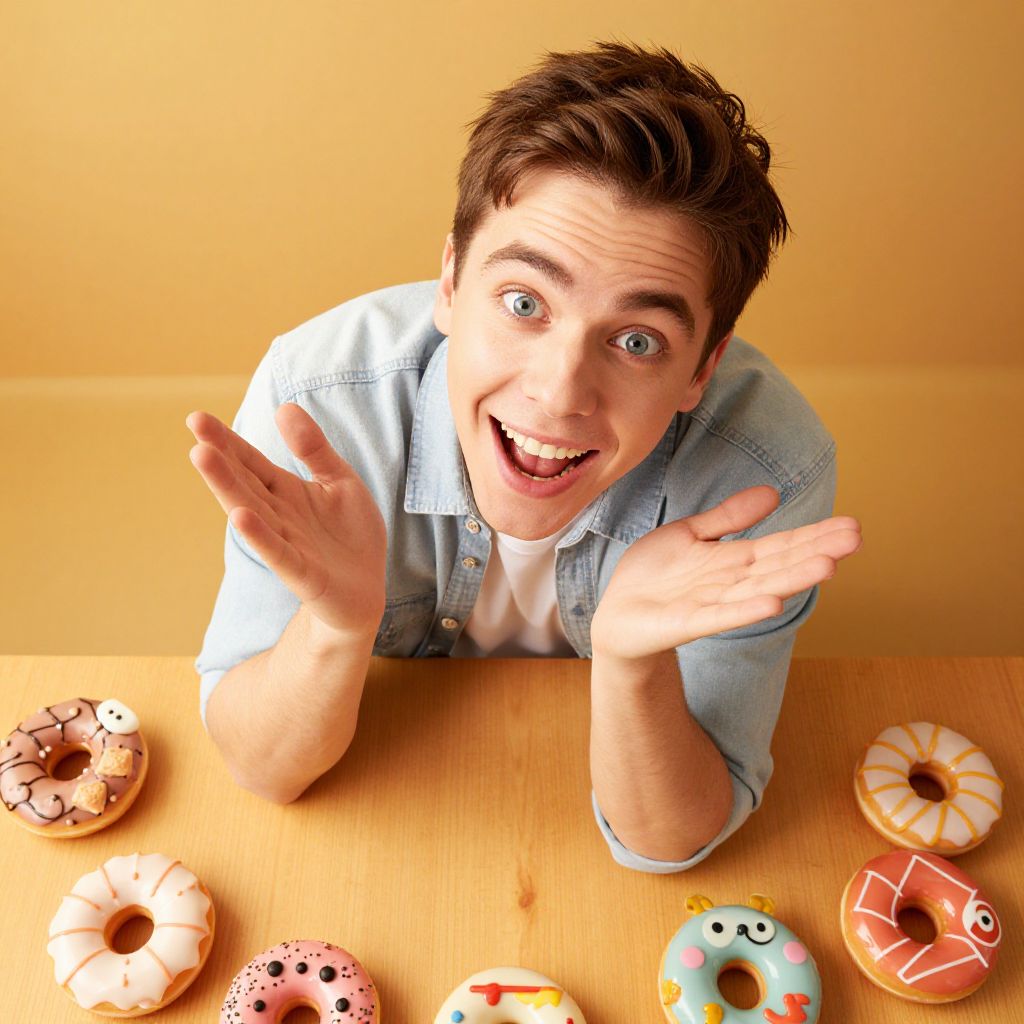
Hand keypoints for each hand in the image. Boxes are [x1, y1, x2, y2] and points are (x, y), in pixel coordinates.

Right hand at [186, 404, 386, 637]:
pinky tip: (240, 517)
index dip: (226, 440)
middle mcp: (278, 515)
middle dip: (220, 456)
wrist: (366, 590)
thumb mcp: (340, 480)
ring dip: (228, 487)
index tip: (196, 417)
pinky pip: (278, 552)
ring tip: (203, 457)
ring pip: (252, 512)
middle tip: (194, 428)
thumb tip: (284, 407)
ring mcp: (287, 543)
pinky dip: (259, 536)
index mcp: (284, 491)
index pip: (250, 461)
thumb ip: (314, 448)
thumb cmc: (349, 535)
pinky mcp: (302, 573)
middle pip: (244, 482)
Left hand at [590, 485, 861, 661]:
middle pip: (779, 564)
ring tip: (828, 566)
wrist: (616, 614)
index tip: (852, 525)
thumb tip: (773, 493)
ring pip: (759, 588)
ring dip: (792, 578)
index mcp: (733, 560)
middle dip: (816, 551)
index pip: (781, 545)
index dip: (814, 534)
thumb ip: (729, 517)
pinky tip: (772, 602)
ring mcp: (711, 604)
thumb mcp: (690, 534)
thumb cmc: (653, 575)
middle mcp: (731, 582)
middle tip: (856, 537)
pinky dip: (745, 610)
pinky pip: (720, 616)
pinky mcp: (686, 622)